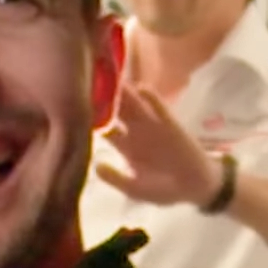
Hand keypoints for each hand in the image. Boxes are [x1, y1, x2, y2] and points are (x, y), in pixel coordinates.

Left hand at [94, 87, 222, 207]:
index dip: (88, 117)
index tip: (71, 107)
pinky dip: (153, 99)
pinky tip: (142, 89)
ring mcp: (152, 125)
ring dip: (124, 93)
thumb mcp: (136, 189)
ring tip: (110, 78)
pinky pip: (160, 109)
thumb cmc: (163, 190)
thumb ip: (116, 179)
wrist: (197, 187)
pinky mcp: (171, 124)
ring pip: (135, 106)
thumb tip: (95, 166)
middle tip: (88, 81)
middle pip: (115, 110)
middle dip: (103, 97)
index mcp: (123, 146)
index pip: (102, 126)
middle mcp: (134, 131)